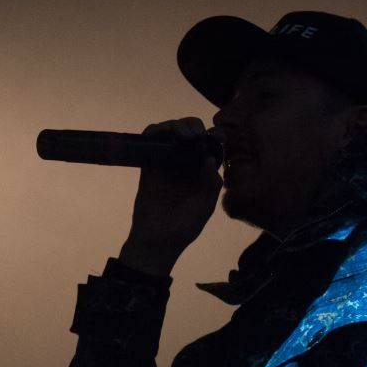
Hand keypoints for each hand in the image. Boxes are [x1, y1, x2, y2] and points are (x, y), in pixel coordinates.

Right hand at [126, 117, 222, 259]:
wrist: (156, 240)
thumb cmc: (183, 228)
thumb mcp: (205, 206)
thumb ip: (211, 183)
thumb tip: (210, 159)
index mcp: (203, 172)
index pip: (210, 144)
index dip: (215, 135)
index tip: (218, 136)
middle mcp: (186, 163)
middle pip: (191, 132)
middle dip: (195, 126)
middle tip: (197, 136)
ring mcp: (167, 162)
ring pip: (171, 131)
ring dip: (178, 125)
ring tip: (184, 136)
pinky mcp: (149, 164)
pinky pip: (150, 140)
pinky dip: (155, 130)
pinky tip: (162, 132)